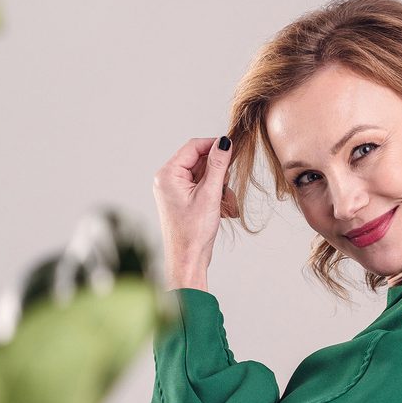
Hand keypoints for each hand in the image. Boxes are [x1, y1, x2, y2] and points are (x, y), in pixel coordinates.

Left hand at [152, 136, 236, 273]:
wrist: (187, 259)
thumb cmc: (193, 232)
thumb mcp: (210, 195)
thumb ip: (218, 166)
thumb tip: (224, 143)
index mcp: (168, 174)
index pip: (193, 147)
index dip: (214, 146)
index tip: (233, 149)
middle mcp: (168, 179)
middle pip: (200, 160)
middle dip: (219, 173)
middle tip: (227, 188)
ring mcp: (175, 190)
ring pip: (205, 175)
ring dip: (220, 186)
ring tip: (225, 205)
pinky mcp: (183, 199)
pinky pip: (203, 187)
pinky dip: (215, 194)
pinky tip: (221, 209)